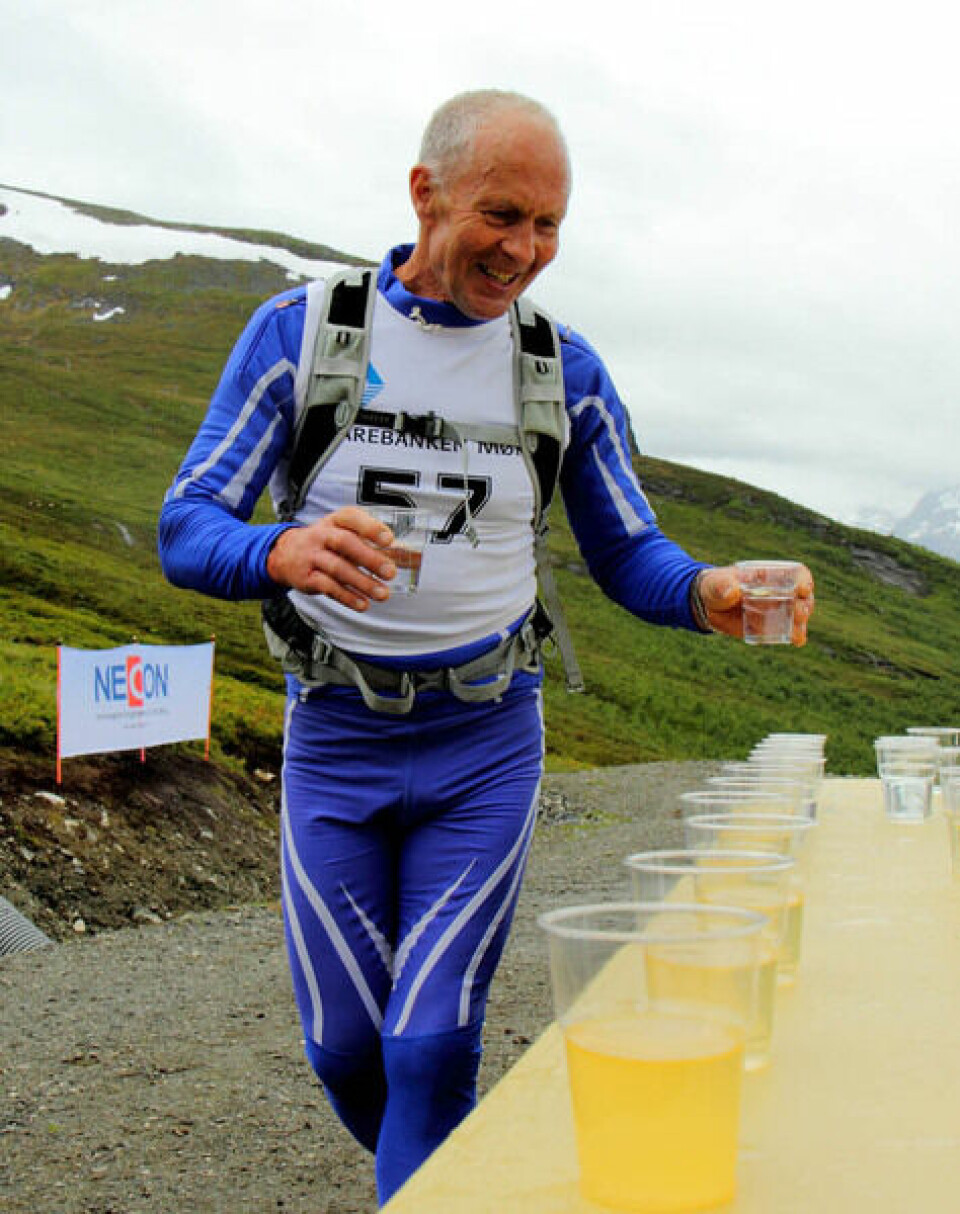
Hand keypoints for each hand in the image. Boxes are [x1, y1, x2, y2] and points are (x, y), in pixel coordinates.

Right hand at [266, 507, 396, 611]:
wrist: (285, 554)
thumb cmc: (328, 544)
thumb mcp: (348, 536)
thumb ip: (380, 547)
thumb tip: (416, 558)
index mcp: (336, 520)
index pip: (352, 518)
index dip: (370, 527)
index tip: (389, 539)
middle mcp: (322, 535)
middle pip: (345, 543)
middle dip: (369, 558)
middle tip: (391, 573)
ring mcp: (312, 556)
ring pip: (338, 568)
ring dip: (362, 582)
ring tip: (383, 594)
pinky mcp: (307, 578)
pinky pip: (327, 587)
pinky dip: (347, 596)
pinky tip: (363, 604)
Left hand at [697, 565, 814, 645]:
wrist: (710, 605)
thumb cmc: (716, 587)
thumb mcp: (716, 584)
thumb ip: (721, 586)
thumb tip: (731, 591)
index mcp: (772, 575)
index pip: (796, 574)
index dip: (803, 580)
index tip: (803, 588)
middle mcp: (782, 592)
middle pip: (803, 598)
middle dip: (803, 606)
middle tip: (798, 613)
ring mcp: (779, 611)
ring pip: (798, 617)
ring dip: (800, 624)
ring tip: (795, 633)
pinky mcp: (773, 627)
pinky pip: (789, 632)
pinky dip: (796, 636)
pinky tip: (797, 641)